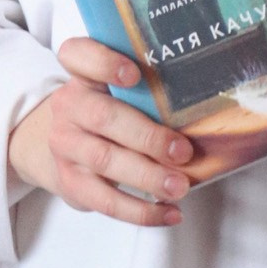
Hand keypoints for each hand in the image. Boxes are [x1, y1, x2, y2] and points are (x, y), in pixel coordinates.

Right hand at [8, 37, 194, 226]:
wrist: (59, 147)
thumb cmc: (106, 114)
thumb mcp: (114, 92)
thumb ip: (147, 91)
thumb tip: (207, 107)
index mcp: (82, 75)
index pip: (77, 55)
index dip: (103, 62)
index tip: (134, 74)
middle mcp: (69, 107)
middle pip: (103, 117)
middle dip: (147, 136)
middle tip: (183, 152)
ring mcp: (66, 146)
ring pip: (105, 160)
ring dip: (148, 176)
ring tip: (181, 187)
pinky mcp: (72, 183)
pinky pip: (106, 201)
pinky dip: (141, 211)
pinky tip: (170, 213)